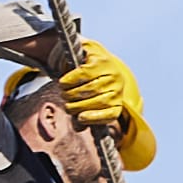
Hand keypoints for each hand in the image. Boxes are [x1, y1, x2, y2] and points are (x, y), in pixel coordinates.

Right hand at [57, 41, 160, 169]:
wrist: (93, 56)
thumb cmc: (91, 83)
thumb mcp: (90, 100)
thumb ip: (85, 114)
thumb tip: (77, 126)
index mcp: (118, 100)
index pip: (111, 114)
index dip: (96, 118)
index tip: (80, 118)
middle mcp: (118, 86)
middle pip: (97, 101)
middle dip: (77, 105)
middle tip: (66, 104)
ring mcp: (111, 72)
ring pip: (89, 88)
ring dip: (72, 93)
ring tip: (64, 93)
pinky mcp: (100, 60)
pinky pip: (83, 74)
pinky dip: (70, 80)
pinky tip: (64, 82)